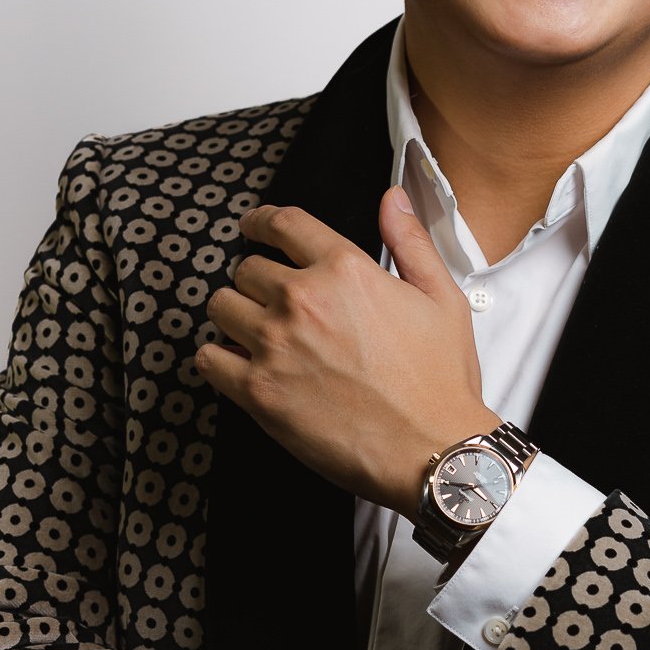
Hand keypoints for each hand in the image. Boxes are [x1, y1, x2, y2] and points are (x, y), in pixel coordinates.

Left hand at [196, 191, 498, 516]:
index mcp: (345, 269)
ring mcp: (275, 346)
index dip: (261, 221)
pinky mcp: (258, 392)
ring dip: (233, 315)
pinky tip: (238, 363)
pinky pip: (208, 358)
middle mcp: (302, 300)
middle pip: (246, 269)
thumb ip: (411, 242)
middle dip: (256, 281)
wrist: (431, 450)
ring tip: (252, 332)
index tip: (251, 228)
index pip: (283, 224)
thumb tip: (393, 199)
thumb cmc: (440, 381)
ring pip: (220, 307)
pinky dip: (217, 357)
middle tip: (270, 302)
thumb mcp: (442, 299)